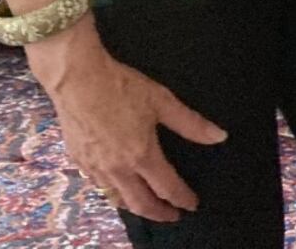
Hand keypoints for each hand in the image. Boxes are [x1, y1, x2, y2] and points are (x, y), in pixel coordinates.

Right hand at [27, 18, 226, 222]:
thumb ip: (191, 124)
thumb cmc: (121, 87)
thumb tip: (219, 136)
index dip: (183, 198)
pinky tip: (118, 188)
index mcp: (141, 155)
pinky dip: (114, 193)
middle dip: (159, 213)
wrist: (77, 80)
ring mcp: (95, 167)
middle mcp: (117, 168)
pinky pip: (99, 186)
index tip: (193, 205)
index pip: (167, 187)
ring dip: (135, 207)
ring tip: (148, 206)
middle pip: (141, 203)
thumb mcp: (162, 101)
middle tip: (173, 216)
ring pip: (117, 198)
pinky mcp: (78, 160)